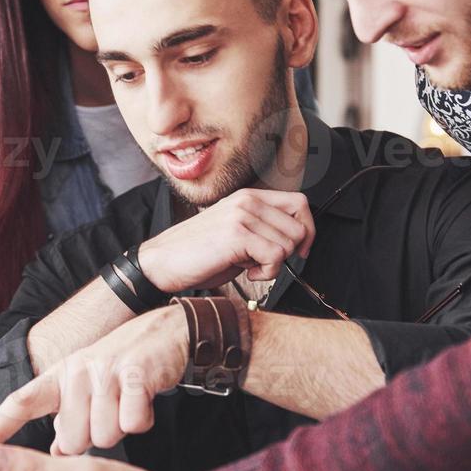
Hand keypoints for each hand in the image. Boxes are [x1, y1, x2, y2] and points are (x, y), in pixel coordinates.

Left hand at [0, 305, 186, 455]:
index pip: (21, 402)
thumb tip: (57, 452)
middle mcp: (77, 372)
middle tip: (109, 412)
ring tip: (127, 404)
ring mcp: (105, 373)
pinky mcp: (134, 376)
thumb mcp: (89, 388)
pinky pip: (131, 424)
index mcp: (61, 376)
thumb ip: (71, 420)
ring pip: (103, 436)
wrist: (165, 333)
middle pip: (73, 441)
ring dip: (120, 429)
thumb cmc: (123, 367)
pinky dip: (141, 421)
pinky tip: (144, 402)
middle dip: (93, 438)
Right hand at [138, 189, 314, 293]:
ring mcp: (242, 215)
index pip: (299, 203)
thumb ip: (262, 229)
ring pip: (288, 244)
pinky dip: (266, 272)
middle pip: (299, 227)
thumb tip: (296, 241)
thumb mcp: (236, 233)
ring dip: (274, 265)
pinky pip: (275, 257)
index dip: (307, 229)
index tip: (300, 249)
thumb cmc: (198, 253)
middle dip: (289, 253)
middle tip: (265, 262)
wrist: (163, 262)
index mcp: (248, 197)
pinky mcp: (237, 235)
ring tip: (249, 266)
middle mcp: (247, 201)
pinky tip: (246, 271)